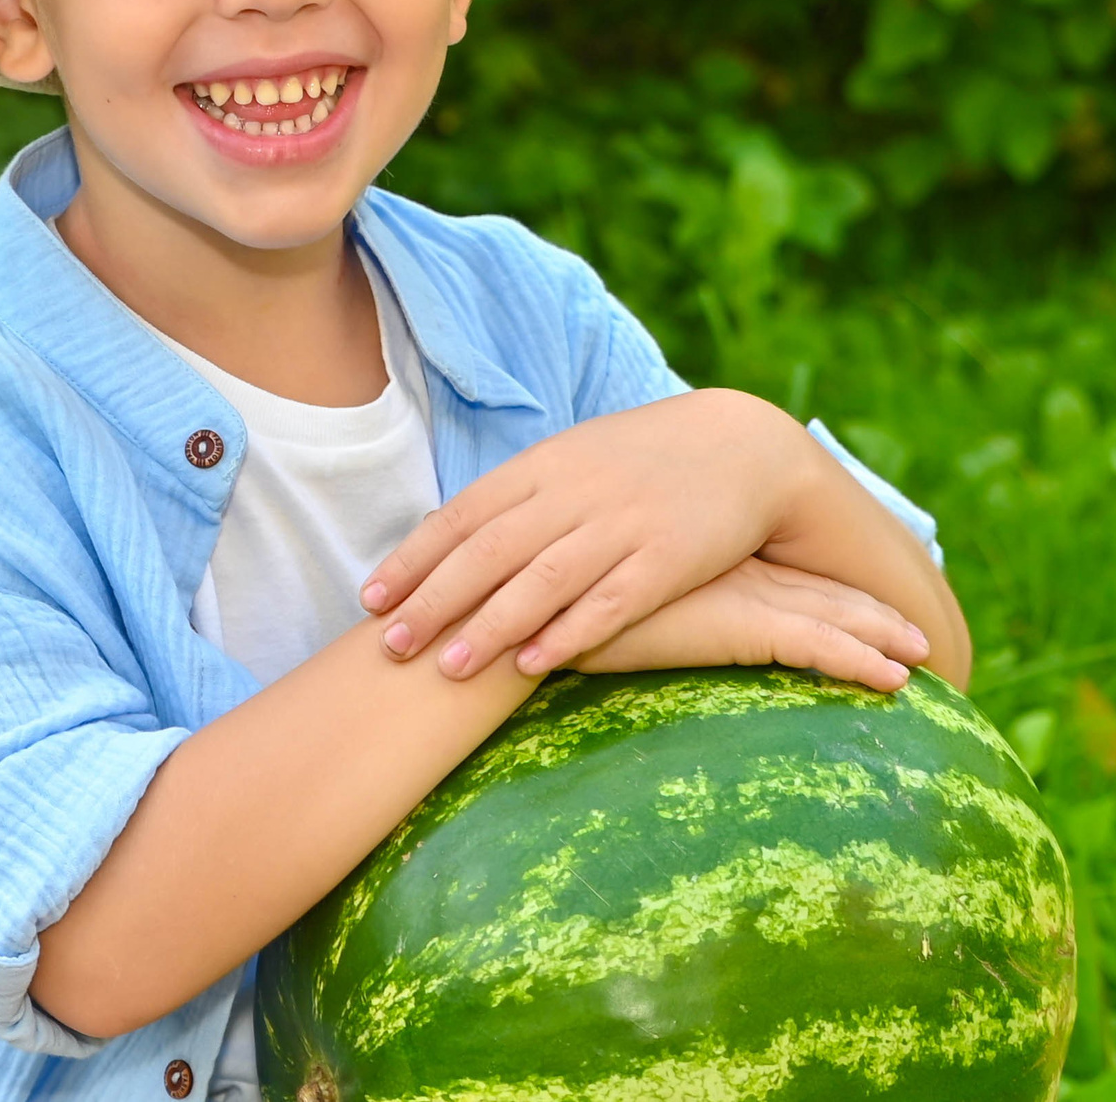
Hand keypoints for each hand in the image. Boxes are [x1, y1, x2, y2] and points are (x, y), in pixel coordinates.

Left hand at [359, 388, 930, 678]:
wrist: (743, 446)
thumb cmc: (644, 461)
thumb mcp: (574, 460)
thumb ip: (518, 496)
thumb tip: (448, 537)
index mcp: (545, 465)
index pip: (464, 515)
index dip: (415, 559)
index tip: (372, 600)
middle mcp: (576, 493)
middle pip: (492, 551)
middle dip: (436, 600)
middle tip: (390, 647)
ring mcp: (622, 525)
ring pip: (543, 580)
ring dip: (491, 626)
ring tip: (448, 670)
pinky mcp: (668, 558)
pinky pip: (611, 600)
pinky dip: (569, 632)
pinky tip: (534, 664)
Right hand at [569, 557, 922, 690]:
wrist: (539, 616)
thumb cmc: (550, 615)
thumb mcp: (596, 601)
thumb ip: (623, 602)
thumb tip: (625, 617)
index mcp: (704, 560)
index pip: (782, 572)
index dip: (827, 586)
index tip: (866, 600)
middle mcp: (732, 571)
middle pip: (819, 588)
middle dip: (870, 607)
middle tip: (917, 628)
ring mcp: (741, 595)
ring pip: (832, 615)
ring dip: (882, 635)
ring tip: (924, 654)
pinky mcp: (741, 624)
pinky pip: (820, 646)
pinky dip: (862, 661)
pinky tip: (896, 680)